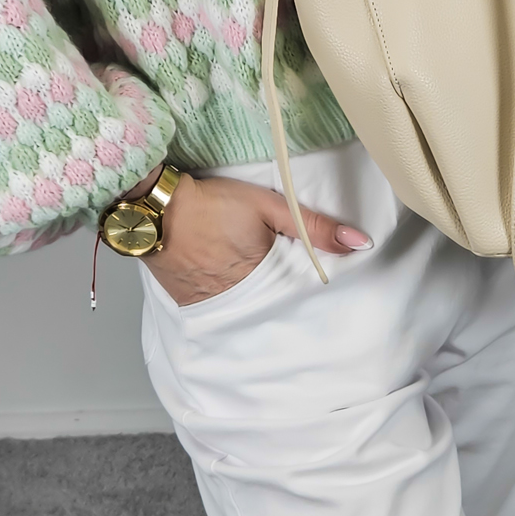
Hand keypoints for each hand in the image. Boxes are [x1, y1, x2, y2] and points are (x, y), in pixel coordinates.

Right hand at [134, 170, 372, 306]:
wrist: (153, 209)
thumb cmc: (213, 203)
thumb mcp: (269, 205)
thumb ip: (313, 226)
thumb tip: (361, 243)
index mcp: (265, 279)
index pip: (302, 295)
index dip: (311, 289)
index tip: (321, 286)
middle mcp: (240, 302)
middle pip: (274, 308)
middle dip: (285, 300)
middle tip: (295, 291)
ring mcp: (213, 306)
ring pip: (247, 312)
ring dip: (257, 303)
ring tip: (264, 289)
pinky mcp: (190, 305)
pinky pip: (220, 311)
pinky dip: (230, 303)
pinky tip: (233, 291)